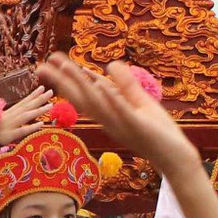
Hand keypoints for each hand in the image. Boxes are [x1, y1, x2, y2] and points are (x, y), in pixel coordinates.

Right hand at [0, 87, 55, 204]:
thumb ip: (3, 121)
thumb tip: (12, 117)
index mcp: (4, 115)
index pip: (21, 103)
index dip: (32, 96)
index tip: (42, 88)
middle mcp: (6, 118)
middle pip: (25, 106)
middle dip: (38, 98)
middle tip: (50, 91)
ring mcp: (7, 126)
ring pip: (25, 116)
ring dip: (38, 110)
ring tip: (50, 104)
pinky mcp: (6, 137)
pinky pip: (21, 131)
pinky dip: (31, 127)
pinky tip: (41, 124)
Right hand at [37, 56, 197, 172]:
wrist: (176, 157)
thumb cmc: (158, 131)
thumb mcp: (139, 102)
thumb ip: (125, 84)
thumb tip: (109, 64)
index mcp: (109, 114)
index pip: (85, 92)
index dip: (68, 77)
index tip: (51, 61)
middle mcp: (110, 120)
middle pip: (82, 98)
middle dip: (64, 81)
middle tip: (42, 65)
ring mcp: (122, 124)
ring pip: (97, 103)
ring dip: (82, 85)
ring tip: (66, 67)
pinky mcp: (139, 126)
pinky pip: (123, 112)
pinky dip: (112, 99)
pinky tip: (101, 86)